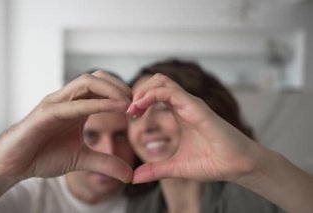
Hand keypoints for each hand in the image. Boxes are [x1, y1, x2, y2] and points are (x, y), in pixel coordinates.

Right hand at [0, 71, 132, 182]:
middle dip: (120, 86)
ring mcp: (55, 104)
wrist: (13, 165)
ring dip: (111, 90)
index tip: (138, 109)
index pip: (102, 87)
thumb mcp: (82, 159)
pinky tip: (116, 109)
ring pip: (86, 82)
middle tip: (137, 103)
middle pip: (97, 78)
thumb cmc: (42, 156)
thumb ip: (106, 163)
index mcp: (75, 106)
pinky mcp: (45, 114)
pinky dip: (97, 104)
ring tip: (129, 103)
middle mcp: (66, 100)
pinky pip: (74, 104)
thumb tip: (130, 174)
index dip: (122, 93)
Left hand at [127, 74, 259, 183]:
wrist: (237, 166)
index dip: (140, 100)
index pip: (156, 93)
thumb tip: (134, 178)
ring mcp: (190, 103)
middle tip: (130, 110)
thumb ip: (155, 170)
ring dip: (143, 90)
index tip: (130, 115)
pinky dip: (151, 94)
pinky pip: (170, 91)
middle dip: (138, 91)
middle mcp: (184, 104)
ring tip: (133, 108)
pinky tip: (141, 107)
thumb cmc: (213, 163)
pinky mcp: (196, 107)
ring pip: (162, 81)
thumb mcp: (175, 167)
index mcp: (180, 113)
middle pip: (157, 82)